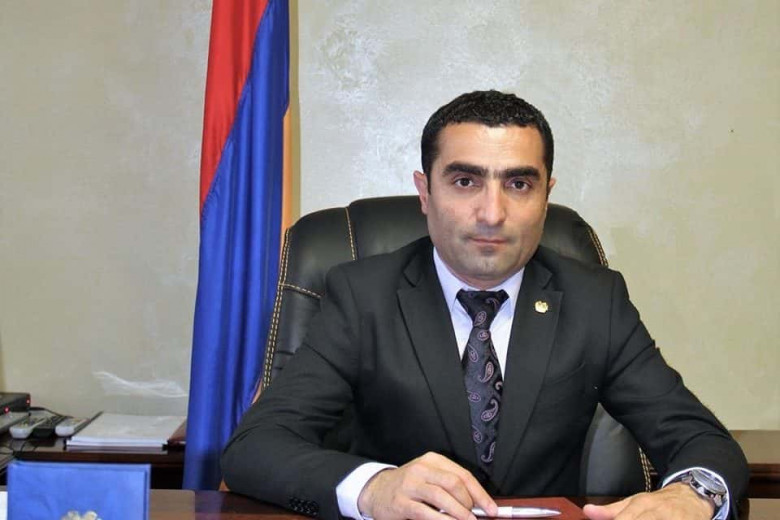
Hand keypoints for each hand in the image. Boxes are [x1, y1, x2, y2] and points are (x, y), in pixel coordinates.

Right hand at [357, 452, 496, 519]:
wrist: (376, 490)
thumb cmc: (409, 486)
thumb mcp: (428, 477)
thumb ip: (450, 485)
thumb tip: (479, 504)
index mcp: (432, 460)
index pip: (463, 475)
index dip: (480, 494)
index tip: (492, 509)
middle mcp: (421, 468)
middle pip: (454, 483)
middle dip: (470, 503)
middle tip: (475, 517)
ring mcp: (410, 485)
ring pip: (442, 497)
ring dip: (459, 513)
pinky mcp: (402, 502)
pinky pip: (426, 513)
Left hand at [583, 483, 714, 519]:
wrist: (692, 497)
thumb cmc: (659, 504)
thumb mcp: (635, 503)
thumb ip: (611, 511)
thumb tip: (587, 511)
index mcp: (641, 504)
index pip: (623, 519)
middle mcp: (657, 511)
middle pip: (638, 519)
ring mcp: (674, 518)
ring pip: (652, 519)